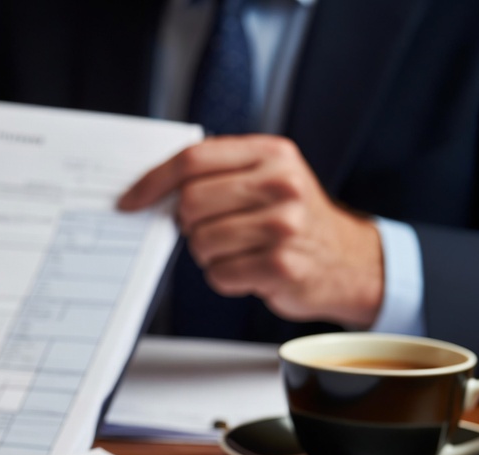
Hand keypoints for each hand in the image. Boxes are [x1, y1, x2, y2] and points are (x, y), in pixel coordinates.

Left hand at [117, 135, 383, 328]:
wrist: (348, 260)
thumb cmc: (293, 219)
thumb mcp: (268, 178)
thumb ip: (219, 173)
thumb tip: (151, 189)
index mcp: (271, 153)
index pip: (193, 159)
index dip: (153, 182)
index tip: (130, 201)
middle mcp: (281, 184)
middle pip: (190, 202)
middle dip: (190, 223)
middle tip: (214, 229)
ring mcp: (284, 225)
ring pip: (201, 242)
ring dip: (209, 253)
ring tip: (239, 249)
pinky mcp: (281, 265)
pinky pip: (219, 274)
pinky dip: (225, 277)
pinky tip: (251, 269)